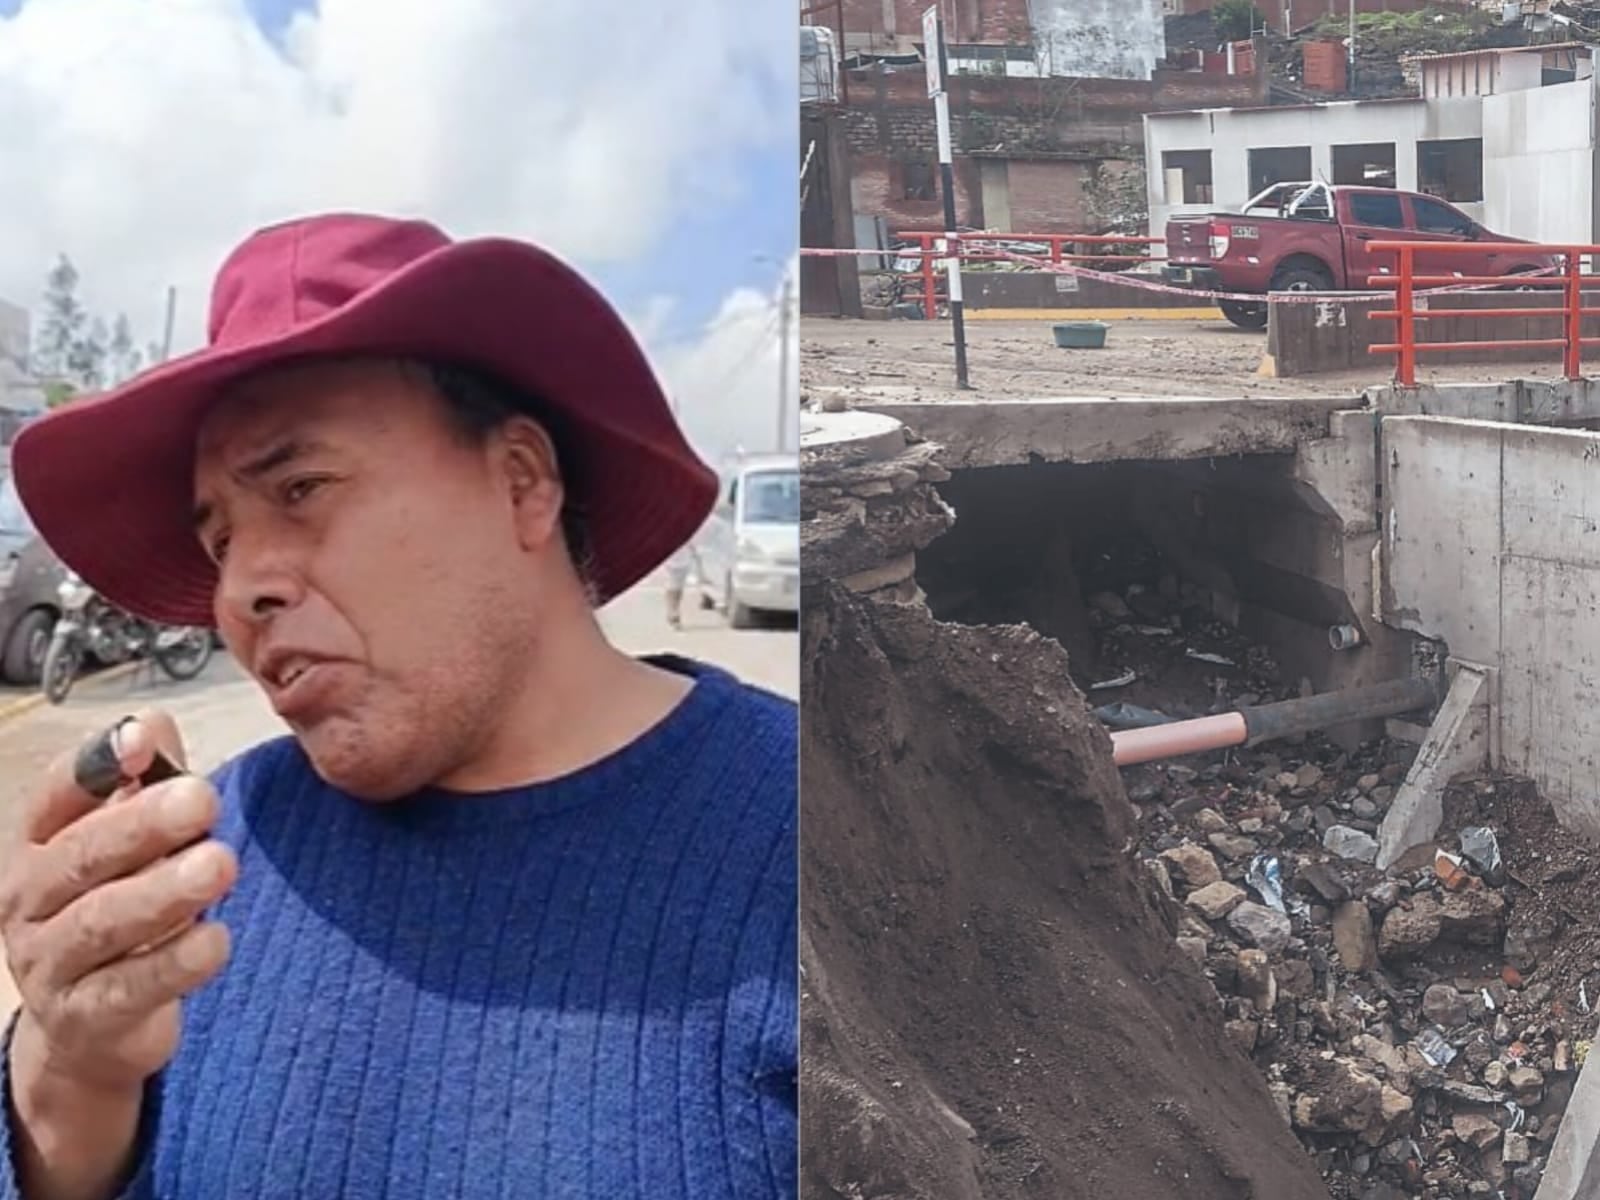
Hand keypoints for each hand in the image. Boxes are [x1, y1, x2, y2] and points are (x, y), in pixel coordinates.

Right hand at [1, 711, 236, 1098]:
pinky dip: (174, 964)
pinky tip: (217, 941)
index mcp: (38, 844)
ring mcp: (49, 963)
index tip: (142, 740)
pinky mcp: (84, 1017)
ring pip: (102, 923)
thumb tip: (152, 717)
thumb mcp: (127, 842)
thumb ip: (144, 781)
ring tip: (220, 866)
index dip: (96, 765)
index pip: (55, 797)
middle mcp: (30, 901)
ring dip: (164, 892)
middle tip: (203, 800)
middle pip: (81, 857)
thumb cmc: (117, 907)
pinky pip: (129, 988)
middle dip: (141, 825)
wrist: (90, 1027)